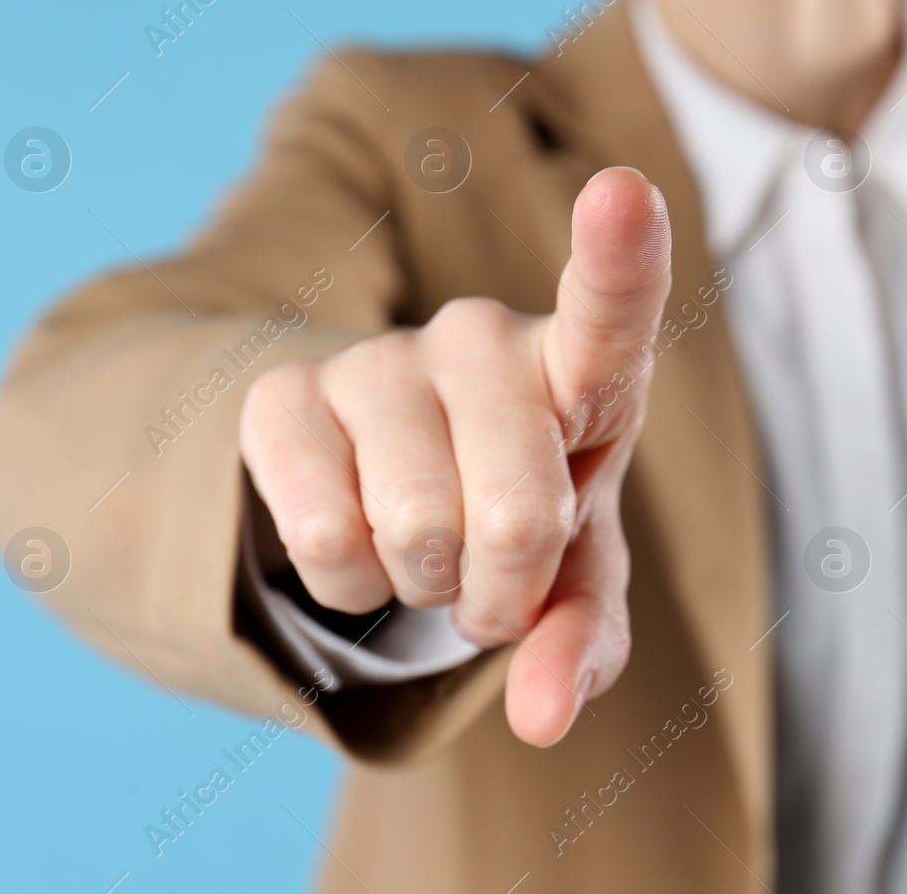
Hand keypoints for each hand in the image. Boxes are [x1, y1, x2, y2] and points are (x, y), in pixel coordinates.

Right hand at [240, 167, 671, 746]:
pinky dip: (349, 583)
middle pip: (519, 515)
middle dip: (508, 591)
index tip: (624, 191)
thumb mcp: (575, 574)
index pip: (611, 306)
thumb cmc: (519, 509)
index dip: (620, 254)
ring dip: (428, 588)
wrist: (392, 475)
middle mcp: (481, 337)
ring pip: (417, 535)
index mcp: (581, 367)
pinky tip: (361, 537)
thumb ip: (582, 637)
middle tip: (497, 572)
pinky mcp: (283, 391)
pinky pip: (323, 539)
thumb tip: (540, 715)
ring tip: (428, 544)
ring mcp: (379, 356)